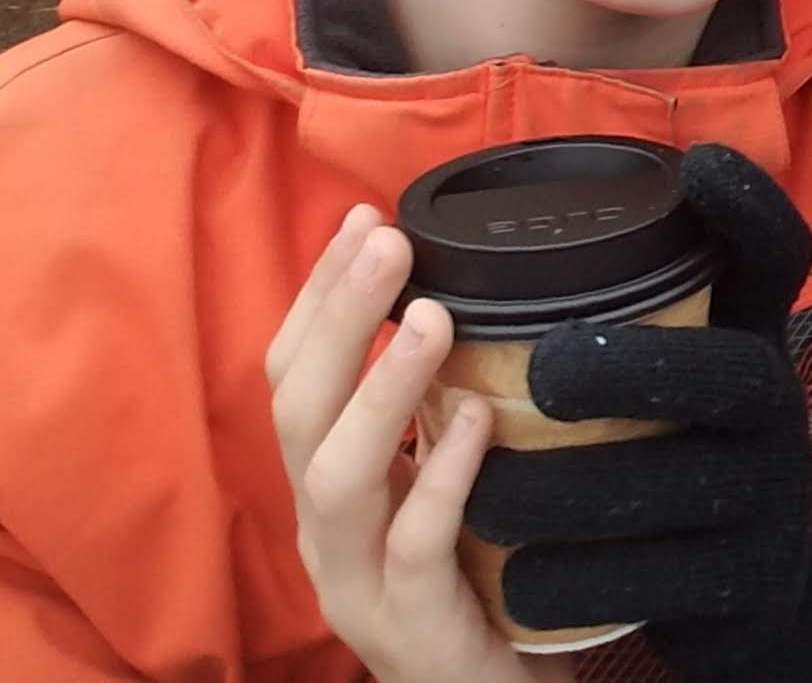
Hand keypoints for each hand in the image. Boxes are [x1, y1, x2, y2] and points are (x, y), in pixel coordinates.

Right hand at [265, 205, 568, 682]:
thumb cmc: (480, 583)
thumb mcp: (449, 484)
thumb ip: (441, 410)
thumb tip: (464, 298)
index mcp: (334, 490)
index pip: (295, 379)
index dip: (319, 298)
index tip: (363, 218)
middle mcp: (328, 535)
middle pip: (297, 415)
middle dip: (336, 320)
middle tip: (388, 241)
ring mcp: (361, 585)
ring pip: (337, 480)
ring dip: (378, 388)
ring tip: (431, 315)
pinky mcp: (414, 630)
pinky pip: (416, 548)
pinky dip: (441, 477)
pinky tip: (474, 420)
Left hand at [463, 145, 811, 682]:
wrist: (746, 601)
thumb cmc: (674, 462)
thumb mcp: (671, 380)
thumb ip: (623, 319)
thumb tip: (496, 243)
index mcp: (755, 342)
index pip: (780, 261)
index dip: (754, 212)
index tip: (703, 168)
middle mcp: (779, 408)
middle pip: (731, 377)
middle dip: (636, 369)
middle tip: (544, 372)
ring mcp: (774, 496)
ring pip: (683, 485)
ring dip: (577, 490)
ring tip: (489, 500)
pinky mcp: (751, 580)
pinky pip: (670, 581)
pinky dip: (588, 584)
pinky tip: (522, 586)